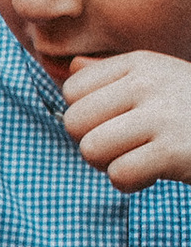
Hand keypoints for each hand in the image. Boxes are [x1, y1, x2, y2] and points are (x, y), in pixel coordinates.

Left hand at [63, 51, 190, 189]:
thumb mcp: (158, 79)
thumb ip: (111, 75)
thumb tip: (72, 69)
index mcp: (140, 63)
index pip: (72, 90)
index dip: (87, 115)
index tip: (117, 121)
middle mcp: (149, 82)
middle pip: (75, 122)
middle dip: (93, 142)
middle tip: (125, 146)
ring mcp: (164, 115)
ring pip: (91, 149)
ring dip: (110, 165)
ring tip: (139, 158)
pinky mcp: (174, 150)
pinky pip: (119, 174)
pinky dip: (131, 183)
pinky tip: (153, 174)